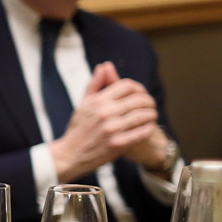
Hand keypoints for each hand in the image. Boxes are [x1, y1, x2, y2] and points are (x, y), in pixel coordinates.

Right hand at [49, 62, 161, 181]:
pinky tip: (147, 128)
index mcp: (98, 101)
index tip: (140, 95)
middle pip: (139, 99)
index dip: (138, 88)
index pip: (127, 85)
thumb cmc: (78, 128)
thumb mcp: (83, 104)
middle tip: (150, 106)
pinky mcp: (118, 144)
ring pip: (144, 115)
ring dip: (152, 114)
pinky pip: (143, 132)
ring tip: (151, 116)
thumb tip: (104, 66)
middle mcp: (105, 113)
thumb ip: (95, 85)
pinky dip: (149, 128)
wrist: (70, 155)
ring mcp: (112, 129)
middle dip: (149, 102)